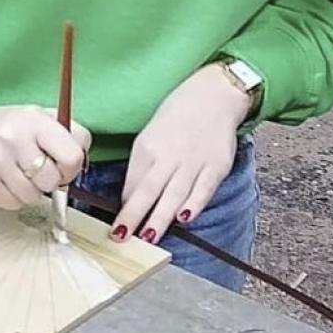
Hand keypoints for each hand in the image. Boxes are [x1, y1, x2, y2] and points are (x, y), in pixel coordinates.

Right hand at [0, 81, 89, 209]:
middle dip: (50, 180)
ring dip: (30, 190)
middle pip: (52, 181)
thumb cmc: (7, 127)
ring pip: (33, 197)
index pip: (72, 156)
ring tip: (17, 172)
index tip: (63, 165)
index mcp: (34, 120)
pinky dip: (12, 196)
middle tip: (38, 170)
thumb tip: (83, 162)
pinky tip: (3, 179)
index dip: (72, 167)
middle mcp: (13, 139)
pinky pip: (13, 204)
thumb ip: (68, 134)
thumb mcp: (38, 116)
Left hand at [112, 66, 249, 243]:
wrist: (213, 95)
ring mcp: (193, 161)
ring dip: (160, 217)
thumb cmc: (178, 117)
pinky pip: (203, 189)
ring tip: (148, 237)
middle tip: (120, 237)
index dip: (124, 207)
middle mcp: (168, 155)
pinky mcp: (216, 166)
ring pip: (174, 195)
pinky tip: (184, 219)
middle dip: (133, 216)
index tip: (116, 227)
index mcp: (147, 147)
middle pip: (148, 191)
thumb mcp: (151, 135)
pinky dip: (194, 204)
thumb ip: (143, 166)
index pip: (132, 183)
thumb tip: (133, 198)